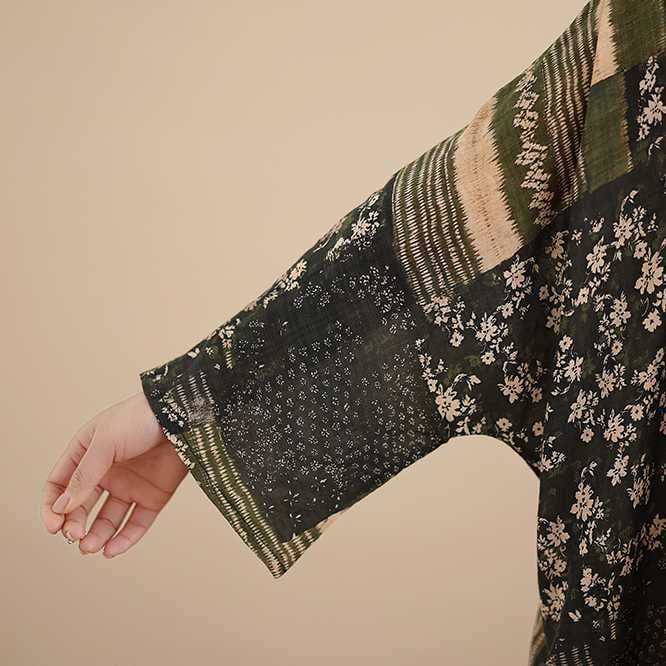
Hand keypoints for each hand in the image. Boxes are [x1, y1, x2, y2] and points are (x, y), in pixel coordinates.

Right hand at [41, 390, 187, 557]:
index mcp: (87, 453)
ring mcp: (130, 485)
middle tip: (75, 535)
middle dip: (75, 524)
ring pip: (107, 520)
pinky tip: (112, 549)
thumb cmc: (140, 418)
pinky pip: (136, 523)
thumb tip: (62, 507)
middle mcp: (107, 472)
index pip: (60, 485)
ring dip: (97, 536)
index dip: (53, 506)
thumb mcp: (105, 442)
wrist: (182, 415)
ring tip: (90, 547)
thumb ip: (84, 475)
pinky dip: (124, 539)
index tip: (54, 525)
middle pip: (81, 506)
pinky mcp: (153, 495)